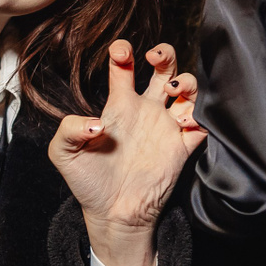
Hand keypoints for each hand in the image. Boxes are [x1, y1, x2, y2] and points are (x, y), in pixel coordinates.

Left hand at [50, 41, 204, 265]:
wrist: (112, 214)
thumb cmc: (87, 182)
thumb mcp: (63, 153)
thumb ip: (69, 129)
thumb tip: (97, 122)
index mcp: (119, 105)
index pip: (124, 67)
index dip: (123, 52)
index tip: (121, 51)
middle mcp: (145, 111)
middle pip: (163, 69)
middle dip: (165, 54)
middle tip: (155, 56)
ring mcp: (166, 127)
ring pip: (188, 90)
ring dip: (186, 81)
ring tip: (172, 90)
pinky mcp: (182, 148)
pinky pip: (202, 124)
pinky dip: (199, 117)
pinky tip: (184, 122)